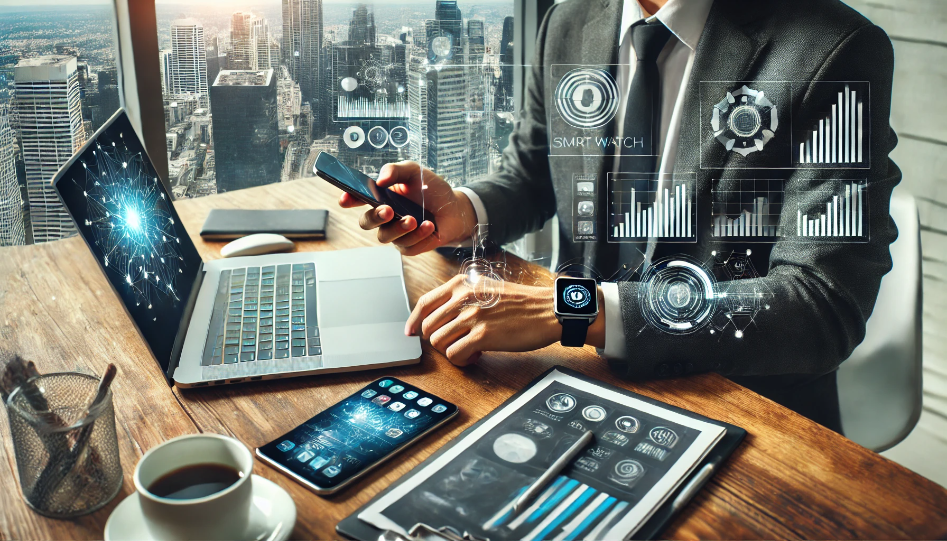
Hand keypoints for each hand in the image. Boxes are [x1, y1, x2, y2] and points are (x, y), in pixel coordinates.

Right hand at [338, 161, 477, 255]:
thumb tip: (380, 180)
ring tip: (414, 219)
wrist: (455, 208)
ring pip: (385, 237)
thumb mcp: (414, 172)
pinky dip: (419, 236)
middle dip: (375, 217)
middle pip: (367, 222)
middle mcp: (385, 217)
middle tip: (388, 210)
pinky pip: (407, 246)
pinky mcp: (410, 246)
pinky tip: (429, 226)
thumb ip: (396, 170)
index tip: (346, 198)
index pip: (358, 199)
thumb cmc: (431, 190)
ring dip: (399, 228)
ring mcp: (396, 233)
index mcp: (381, 197)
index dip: (348, 199)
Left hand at [405, 275, 563, 364]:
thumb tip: (442, 316)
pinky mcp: (482, 335)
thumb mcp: (487, 287)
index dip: (414, 321)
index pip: (425, 302)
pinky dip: (462, 361)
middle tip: (457, 343)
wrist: (548, 310)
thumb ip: (463, 296)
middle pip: (428, 327)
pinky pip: (454, 355)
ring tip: (470, 349)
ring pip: (438, 342)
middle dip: (438, 340)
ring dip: (452, 351)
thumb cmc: (522, 302)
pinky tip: (477, 355)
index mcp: (462, 284)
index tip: (410, 333)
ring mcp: (472, 316)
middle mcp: (463, 297)